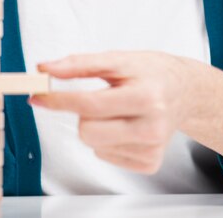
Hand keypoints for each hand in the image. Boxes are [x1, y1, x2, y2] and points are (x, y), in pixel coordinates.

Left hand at [28, 51, 189, 173]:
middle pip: (87, 131)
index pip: (89, 104)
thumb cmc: (150, 71)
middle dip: (82, 114)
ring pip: (93, 145)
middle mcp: (152, 126)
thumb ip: (80, 64)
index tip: (38, 95)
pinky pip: (105, 156)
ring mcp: (152, 148)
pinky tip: (126, 125)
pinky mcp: (150, 163)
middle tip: (99, 98)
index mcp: (145, 96)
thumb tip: (46, 68)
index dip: (58, 100)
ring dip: (95, 126)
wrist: (184, 90)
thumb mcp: (118, 59)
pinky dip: (107, 140)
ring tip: (117, 110)